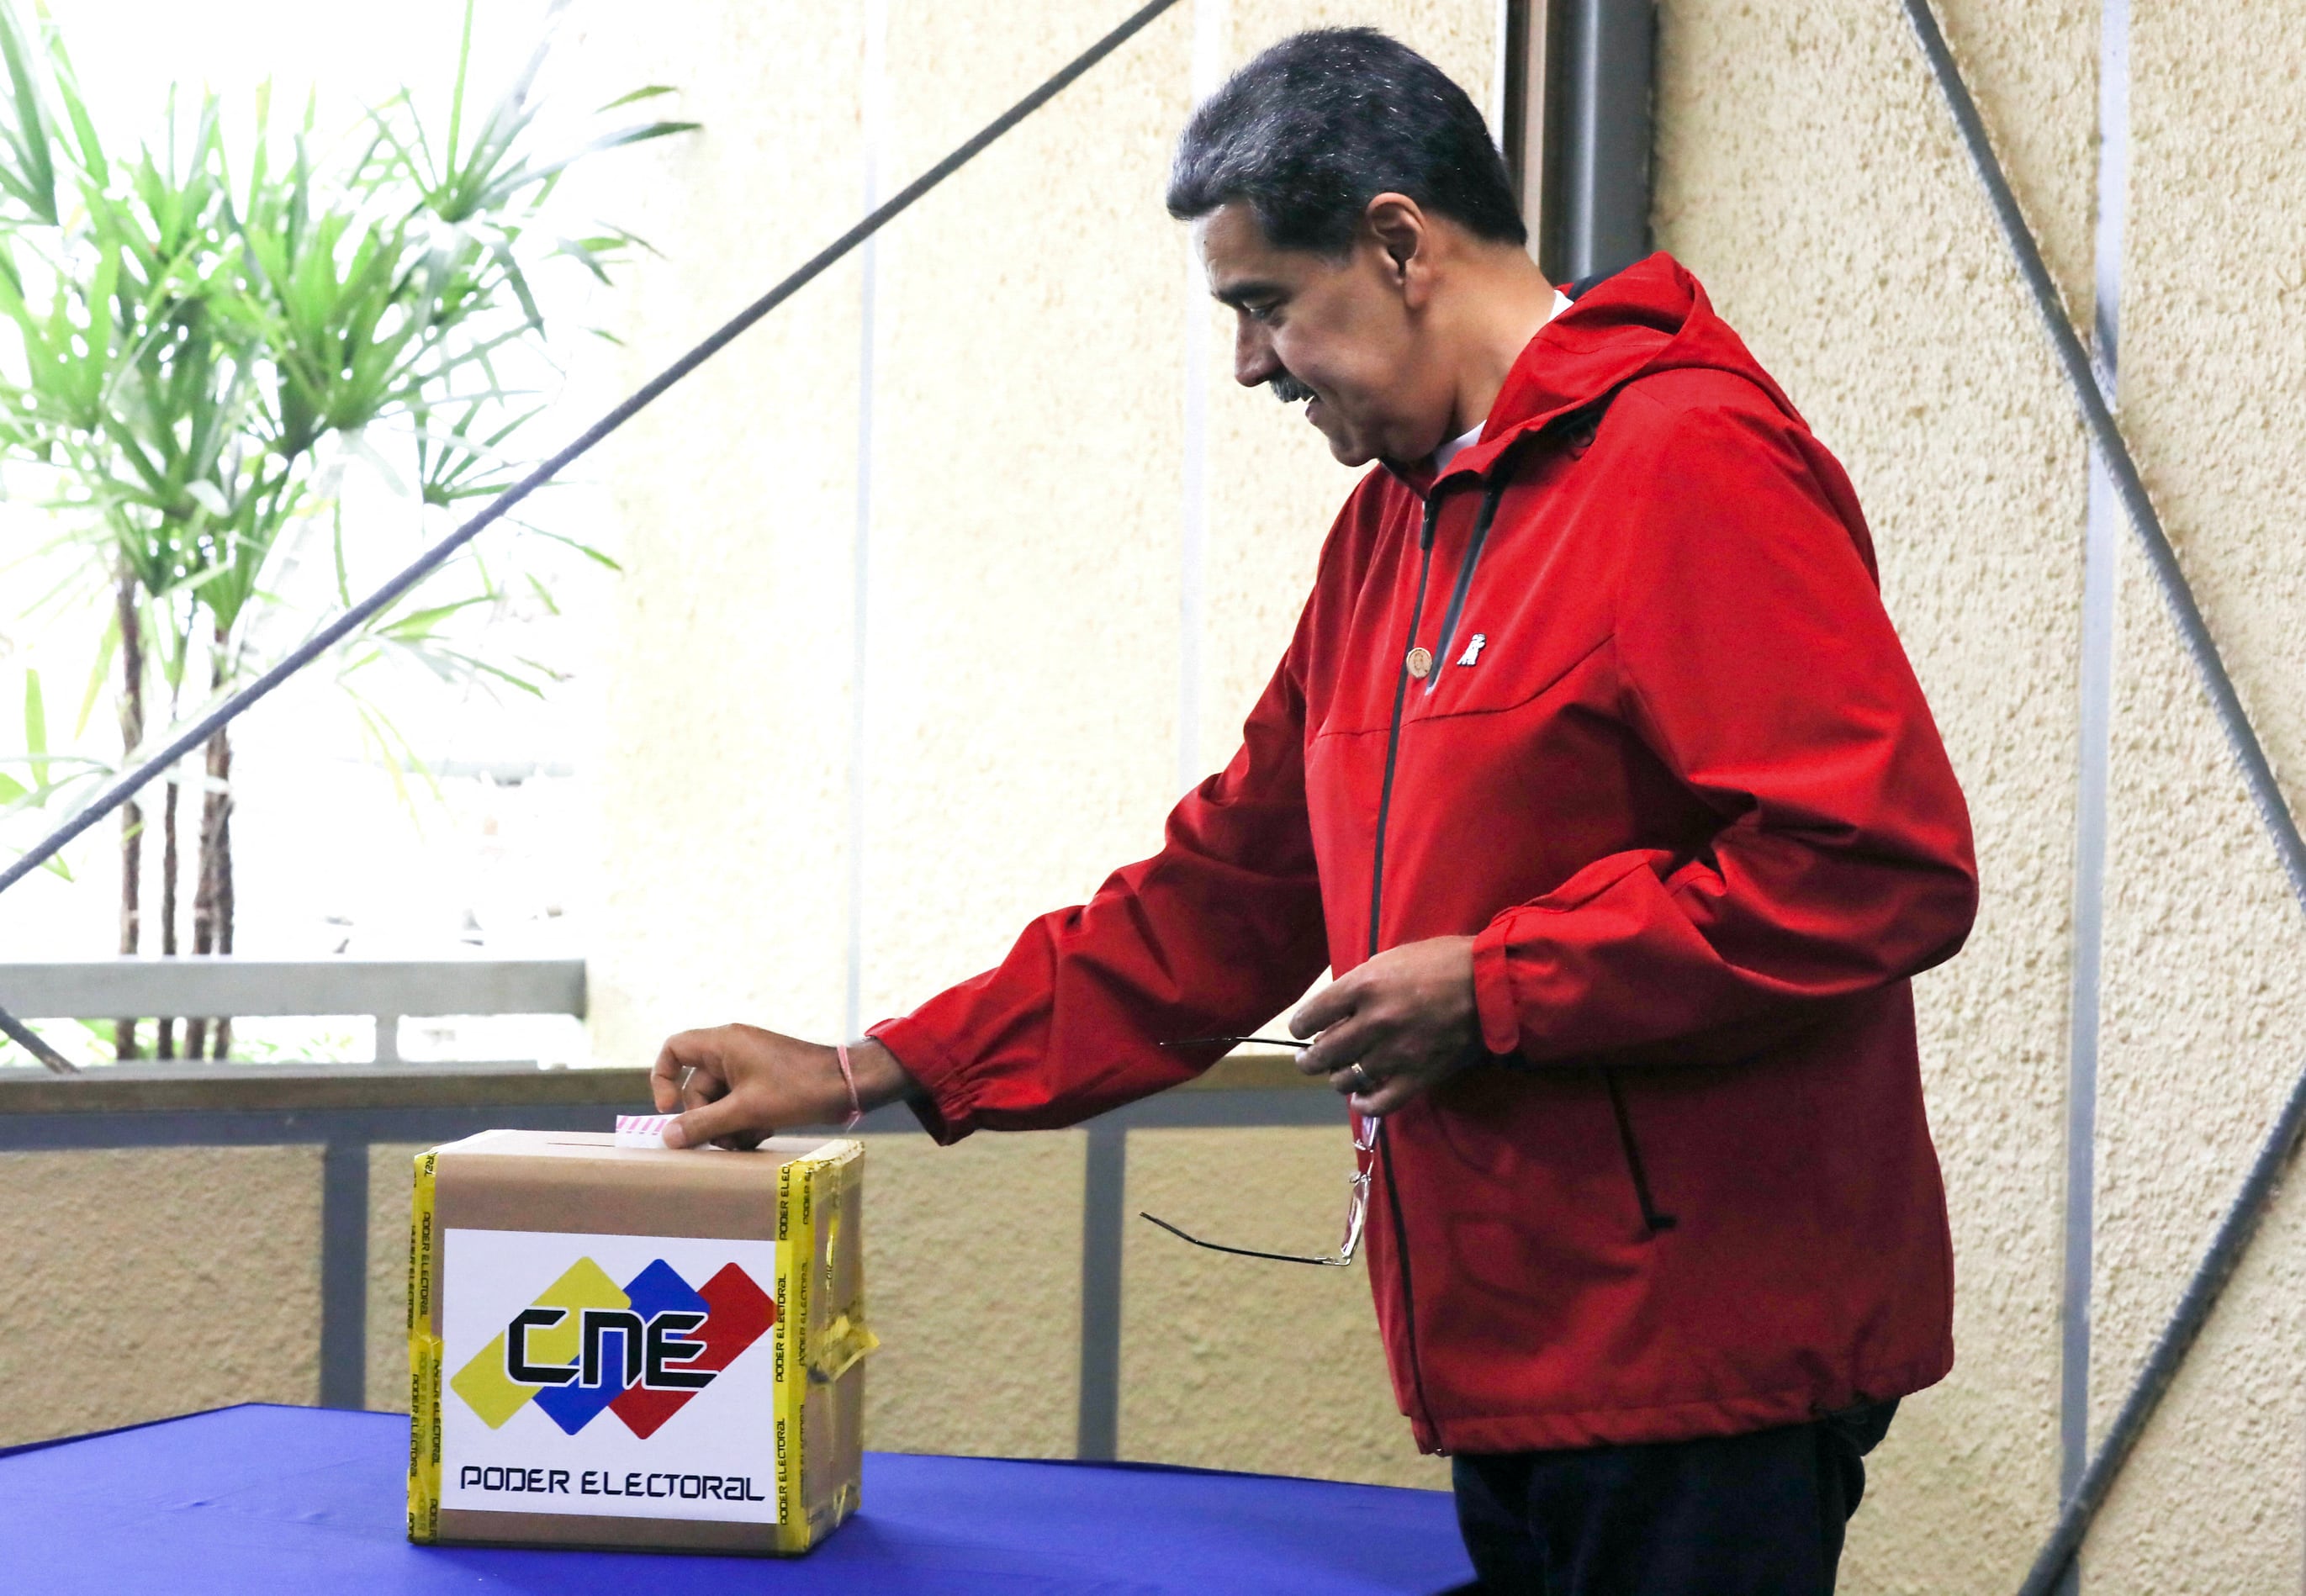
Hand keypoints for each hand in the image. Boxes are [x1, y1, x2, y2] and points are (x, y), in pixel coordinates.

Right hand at [649, 1025, 919, 1148]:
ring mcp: (750, 1067)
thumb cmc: (796, 1089)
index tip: (668, 1108)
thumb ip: (704, 1124)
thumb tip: (667, 1138)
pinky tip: (759, 1137)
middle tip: (722, 1141)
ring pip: (720, 1101)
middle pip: (697, 1087)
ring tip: (745, 1142)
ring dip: (727, 1126)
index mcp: (723, 1043)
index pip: (674, 1049)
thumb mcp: (746, 1110)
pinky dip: (745, 1122)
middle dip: (707, 1118)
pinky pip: (740, 1104)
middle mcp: (732, 1050)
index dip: (663, 1078)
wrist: (846, 1086)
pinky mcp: (764, 1084)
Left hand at [1291, 936, 1481, 1116]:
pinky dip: (1365, 1104)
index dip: (1300, 1026)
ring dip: (1337, 1078)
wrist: (1492, 984)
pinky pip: (1380, 1102)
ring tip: (1340, 1073)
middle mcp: (1373, 1022)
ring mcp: (1396, 1053)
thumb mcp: (1391, 958)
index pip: (1310, 1016)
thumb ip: (1360, 984)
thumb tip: (1335, 1009)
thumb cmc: (1442, 961)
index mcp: (1363, 987)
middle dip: (1309, 1059)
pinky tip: (1361, 1098)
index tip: (1301, 1030)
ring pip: (1346, 1079)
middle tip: (1308, 1059)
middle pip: (1322, 1053)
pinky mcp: (1419, 1076)